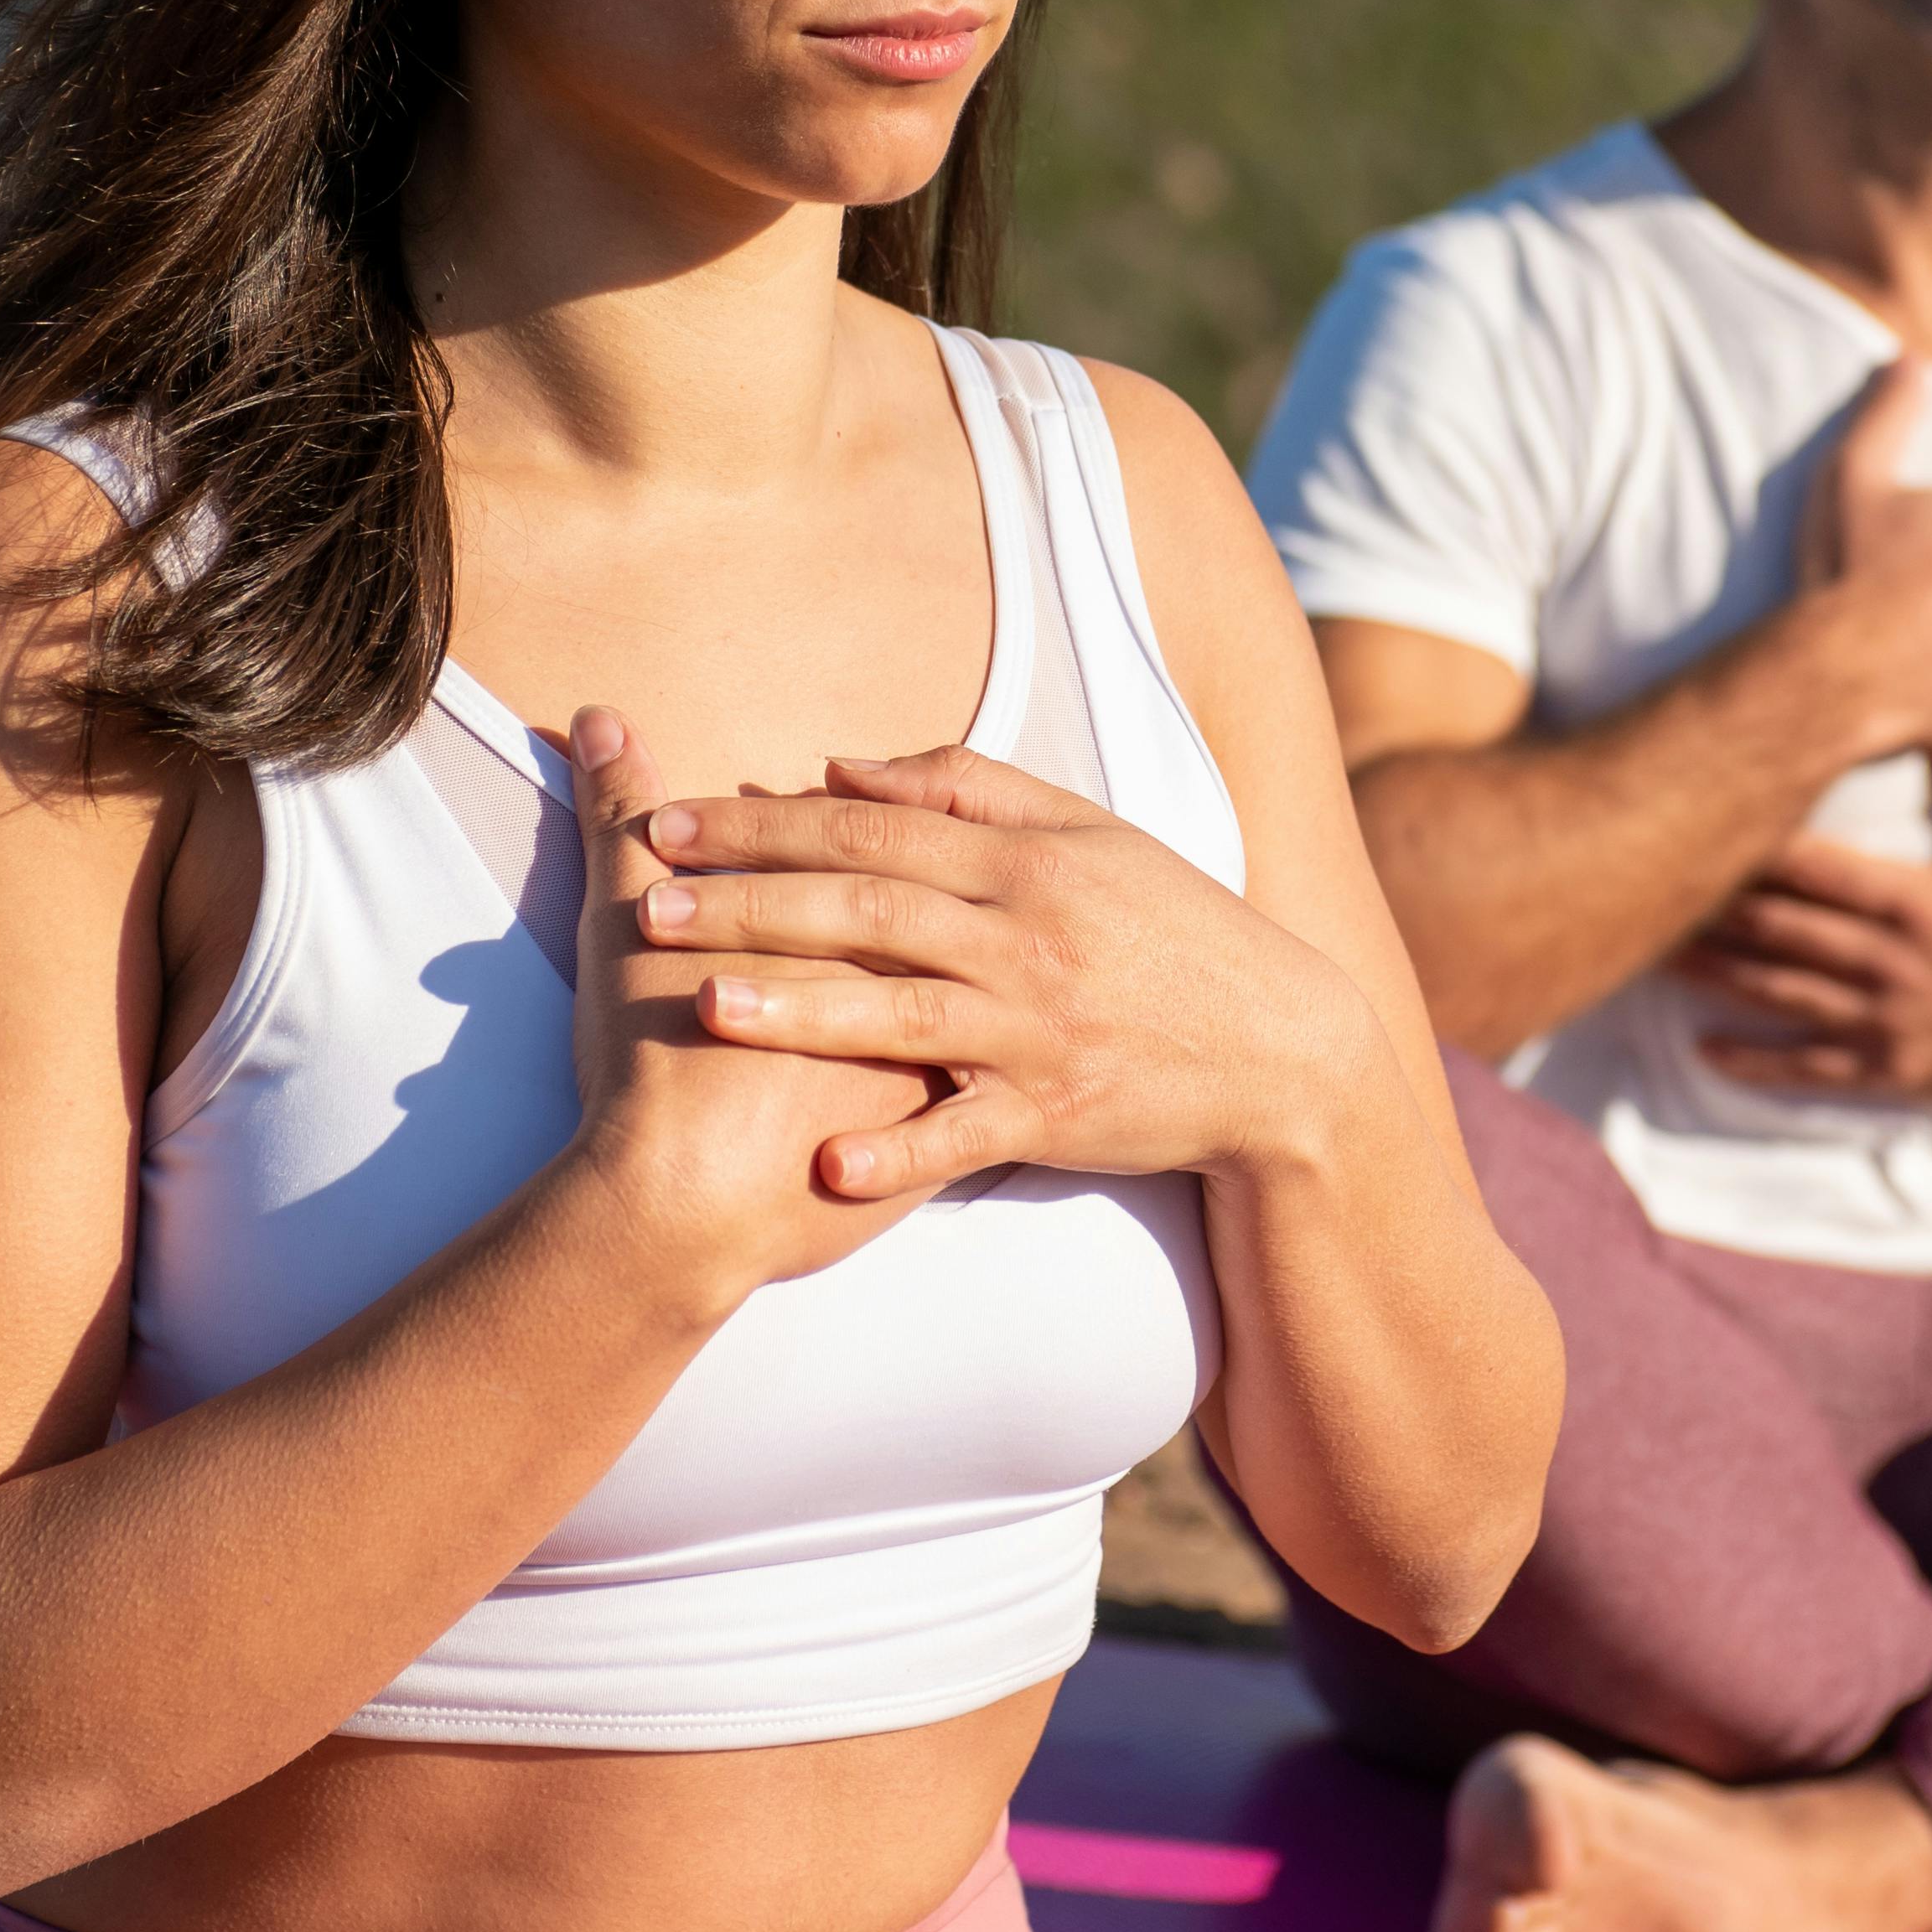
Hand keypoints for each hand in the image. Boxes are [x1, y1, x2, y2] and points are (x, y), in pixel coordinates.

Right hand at [558, 709, 946, 1298]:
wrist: (680, 1205)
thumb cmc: (649, 1060)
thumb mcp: (625, 917)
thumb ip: (619, 814)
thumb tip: (601, 719)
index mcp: (860, 915)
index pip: (891, 842)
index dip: (863, 825)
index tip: (836, 818)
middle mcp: (927, 972)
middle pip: (959, 915)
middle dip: (944, 899)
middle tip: (912, 896)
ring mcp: (951, 1055)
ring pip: (997, 1004)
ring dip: (979, 989)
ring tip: (954, 970)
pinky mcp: (957, 1136)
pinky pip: (995, 1105)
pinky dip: (985, 1091)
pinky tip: (974, 1077)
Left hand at [628, 741, 1383, 1198]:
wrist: (1283, 1047)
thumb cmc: (1171, 929)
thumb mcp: (1085, 834)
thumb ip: (963, 790)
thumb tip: (836, 765)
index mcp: (1023, 862)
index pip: (870, 831)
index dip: (762, 825)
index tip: (669, 821)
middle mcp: (1026, 939)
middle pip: (868, 912)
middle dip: (752, 906)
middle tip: (649, 905)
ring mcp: (1042, 1031)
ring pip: (904, 1015)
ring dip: (802, 1012)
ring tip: (705, 1007)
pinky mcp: (1060, 1116)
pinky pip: (968, 1136)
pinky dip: (902, 1153)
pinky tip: (828, 1166)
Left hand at [1681, 739, 1931, 1104]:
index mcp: (1919, 902)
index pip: (1813, 867)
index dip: (1749, 845)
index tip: (1698, 819)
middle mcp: (1891, 964)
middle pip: (1779, 928)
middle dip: (1712, 906)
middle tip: (1651, 882)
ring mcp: (1887, 1023)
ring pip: (1780, 993)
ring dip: (1714, 974)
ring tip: (1653, 953)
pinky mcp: (1893, 1070)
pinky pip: (1811, 1068)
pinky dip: (1755, 1061)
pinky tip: (1706, 1048)